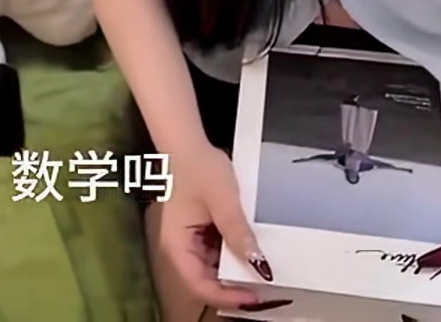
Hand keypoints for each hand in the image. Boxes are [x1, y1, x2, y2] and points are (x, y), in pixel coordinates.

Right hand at [153, 144, 283, 312]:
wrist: (188, 144)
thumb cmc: (200, 169)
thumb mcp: (224, 201)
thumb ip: (239, 234)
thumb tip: (259, 266)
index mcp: (177, 246)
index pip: (199, 285)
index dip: (226, 297)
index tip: (254, 297)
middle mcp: (179, 249)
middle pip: (205, 282)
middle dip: (232, 289)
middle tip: (263, 290)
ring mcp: (188, 242)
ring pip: (211, 270)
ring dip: (234, 274)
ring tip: (260, 273)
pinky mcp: (198, 234)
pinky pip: (215, 255)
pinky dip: (232, 258)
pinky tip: (250, 254)